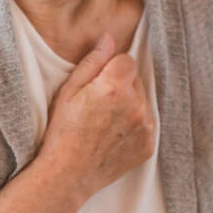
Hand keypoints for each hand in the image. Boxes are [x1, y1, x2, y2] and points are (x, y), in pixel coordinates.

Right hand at [36, 33, 155, 202]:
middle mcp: (135, 105)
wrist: (67, 174)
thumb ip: (93, 61)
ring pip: (143, 101)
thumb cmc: (62, 131)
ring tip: (105, 122)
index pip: (127, 60)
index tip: (98, 83)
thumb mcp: (69, 91)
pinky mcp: (150, 144)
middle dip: (121, 86)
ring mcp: (145, 126)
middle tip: (99, 105)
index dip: (111, 69)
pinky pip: (147, 123)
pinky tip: (114, 135)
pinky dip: (135, 125)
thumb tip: (109, 37)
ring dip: (130, 105)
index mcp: (115, 87)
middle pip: (136, 80)